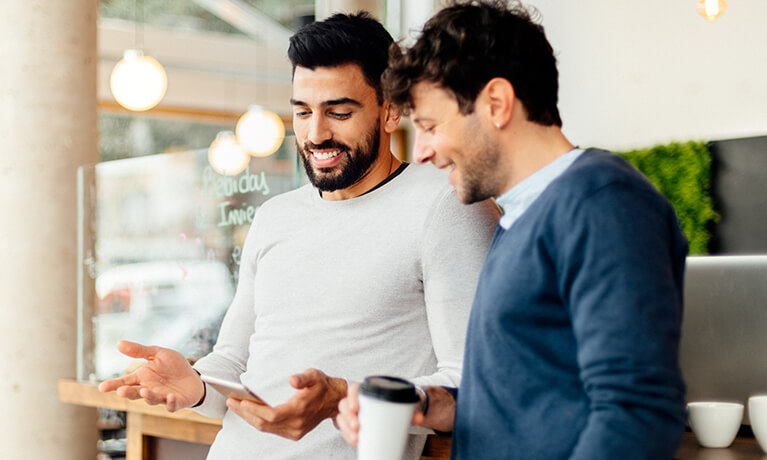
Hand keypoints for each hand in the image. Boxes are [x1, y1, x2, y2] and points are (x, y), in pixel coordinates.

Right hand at [97, 340, 203, 411]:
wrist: (193, 376)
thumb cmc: (173, 366)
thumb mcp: (158, 354)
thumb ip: (139, 351)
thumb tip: (119, 343)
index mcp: (142, 378)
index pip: (125, 382)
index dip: (113, 385)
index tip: (101, 387)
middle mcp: (149, 389)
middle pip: (135, 393)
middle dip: (128, 393)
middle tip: (121, 391)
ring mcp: (162, 397)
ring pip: (152, 399)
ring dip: (148, 396)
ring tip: (144, 391)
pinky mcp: (175, 402)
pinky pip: (171, 405)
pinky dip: (170, 403)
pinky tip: (170, 396)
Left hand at [226, 368, 346, 440]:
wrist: (334, 401)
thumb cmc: (321, 385)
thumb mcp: (314, 375)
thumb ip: (303, 378)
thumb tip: (292, 380)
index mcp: (300, 410)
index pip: (271, 414)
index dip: (254, 409)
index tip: (241, 401)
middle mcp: (296, 424)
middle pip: (264, 423)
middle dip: (245, 413)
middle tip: (231, 402)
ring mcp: (295, 431)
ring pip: (265, 428)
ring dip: (249, 418)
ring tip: (236, 406)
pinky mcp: (294, 433)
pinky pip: (271, 429)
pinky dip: (258, 421)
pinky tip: (249, 412)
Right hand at [336, 384, 456, 446]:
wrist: (400, 411)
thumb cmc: (398, 403)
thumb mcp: (405, 404)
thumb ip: (413, 410)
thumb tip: (420, 418)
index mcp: (368, 391)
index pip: (354, 389)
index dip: (351, 397)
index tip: (355, 407)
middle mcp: (358, 401)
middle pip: (345, 405)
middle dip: (348, 417)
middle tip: (356, 427)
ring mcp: (355, 413)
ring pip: (343, 418)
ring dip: (346, 429)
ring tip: (356, 438)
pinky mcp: (355, 425)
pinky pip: (346, 429)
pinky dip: (348, 436)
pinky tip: (355, 441)